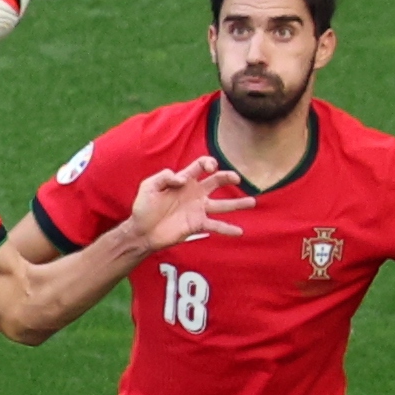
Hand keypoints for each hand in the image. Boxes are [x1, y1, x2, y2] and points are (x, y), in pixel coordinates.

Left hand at [125, 156, 253, 249]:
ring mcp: (198, 209)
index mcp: (184, 180)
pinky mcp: (197, 224)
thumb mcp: (148, 186)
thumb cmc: (144, 207)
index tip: (210, 167)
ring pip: (222, 204)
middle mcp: (194, 193)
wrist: (142, 231)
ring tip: (252, 202)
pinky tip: (240, 231)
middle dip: (227, 177)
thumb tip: (182, 179)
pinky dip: (228, 229)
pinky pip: (216, 225)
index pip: (200, 166)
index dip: (207, 163)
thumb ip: (164, 177)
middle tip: (237, 178)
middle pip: (216, 181)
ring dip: (237, 204)